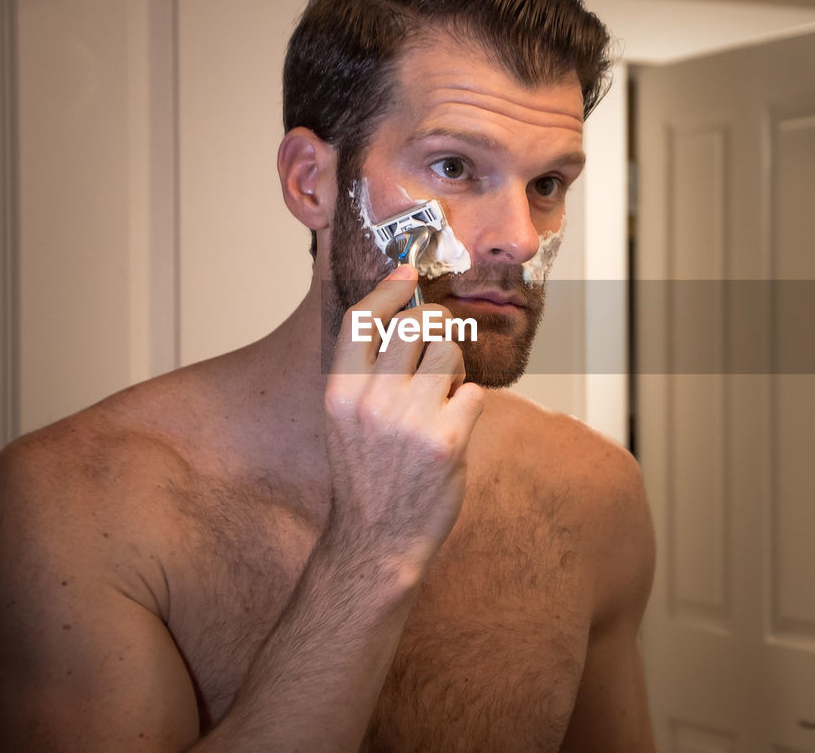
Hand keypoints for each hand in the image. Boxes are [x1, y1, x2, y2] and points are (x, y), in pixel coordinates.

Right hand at [323, 264, 484, 581]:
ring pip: (450, 352)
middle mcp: (370, 400)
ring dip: (456, 367)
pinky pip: (473, 393)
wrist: (377, 542)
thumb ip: (365, 373)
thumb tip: (399, 317)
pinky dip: (470, 404)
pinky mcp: (446, 440)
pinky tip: (454, 425)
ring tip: (445, 394)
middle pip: (415, 324)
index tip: (407, 272)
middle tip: (441, 339)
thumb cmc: (367, 477)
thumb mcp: (345, 420)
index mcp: (340, 392)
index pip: (362, 319)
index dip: (389, 288)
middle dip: (437, 323)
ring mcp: (408, 419)